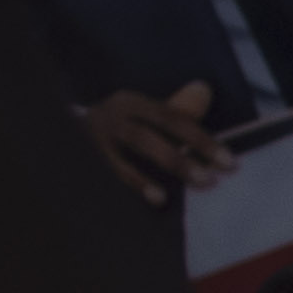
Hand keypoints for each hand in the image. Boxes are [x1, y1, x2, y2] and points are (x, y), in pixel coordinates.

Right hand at [75, 79, 229, 205]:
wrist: (63, 128)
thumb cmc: (121, 124)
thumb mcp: (146, 112)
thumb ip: (177, 108)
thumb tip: (204, 90)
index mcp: (132, 103)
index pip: (171, 119)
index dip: (200, 140)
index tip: (228, 162)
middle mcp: (110, 118)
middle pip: (145, 139)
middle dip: (178, 161)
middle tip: (208, 181)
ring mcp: (92, 141)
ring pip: (119, 161)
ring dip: (142, 179)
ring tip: (163, 198)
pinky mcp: (82, 161)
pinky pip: (103, 177)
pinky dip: (124, 189)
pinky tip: (148, 202)